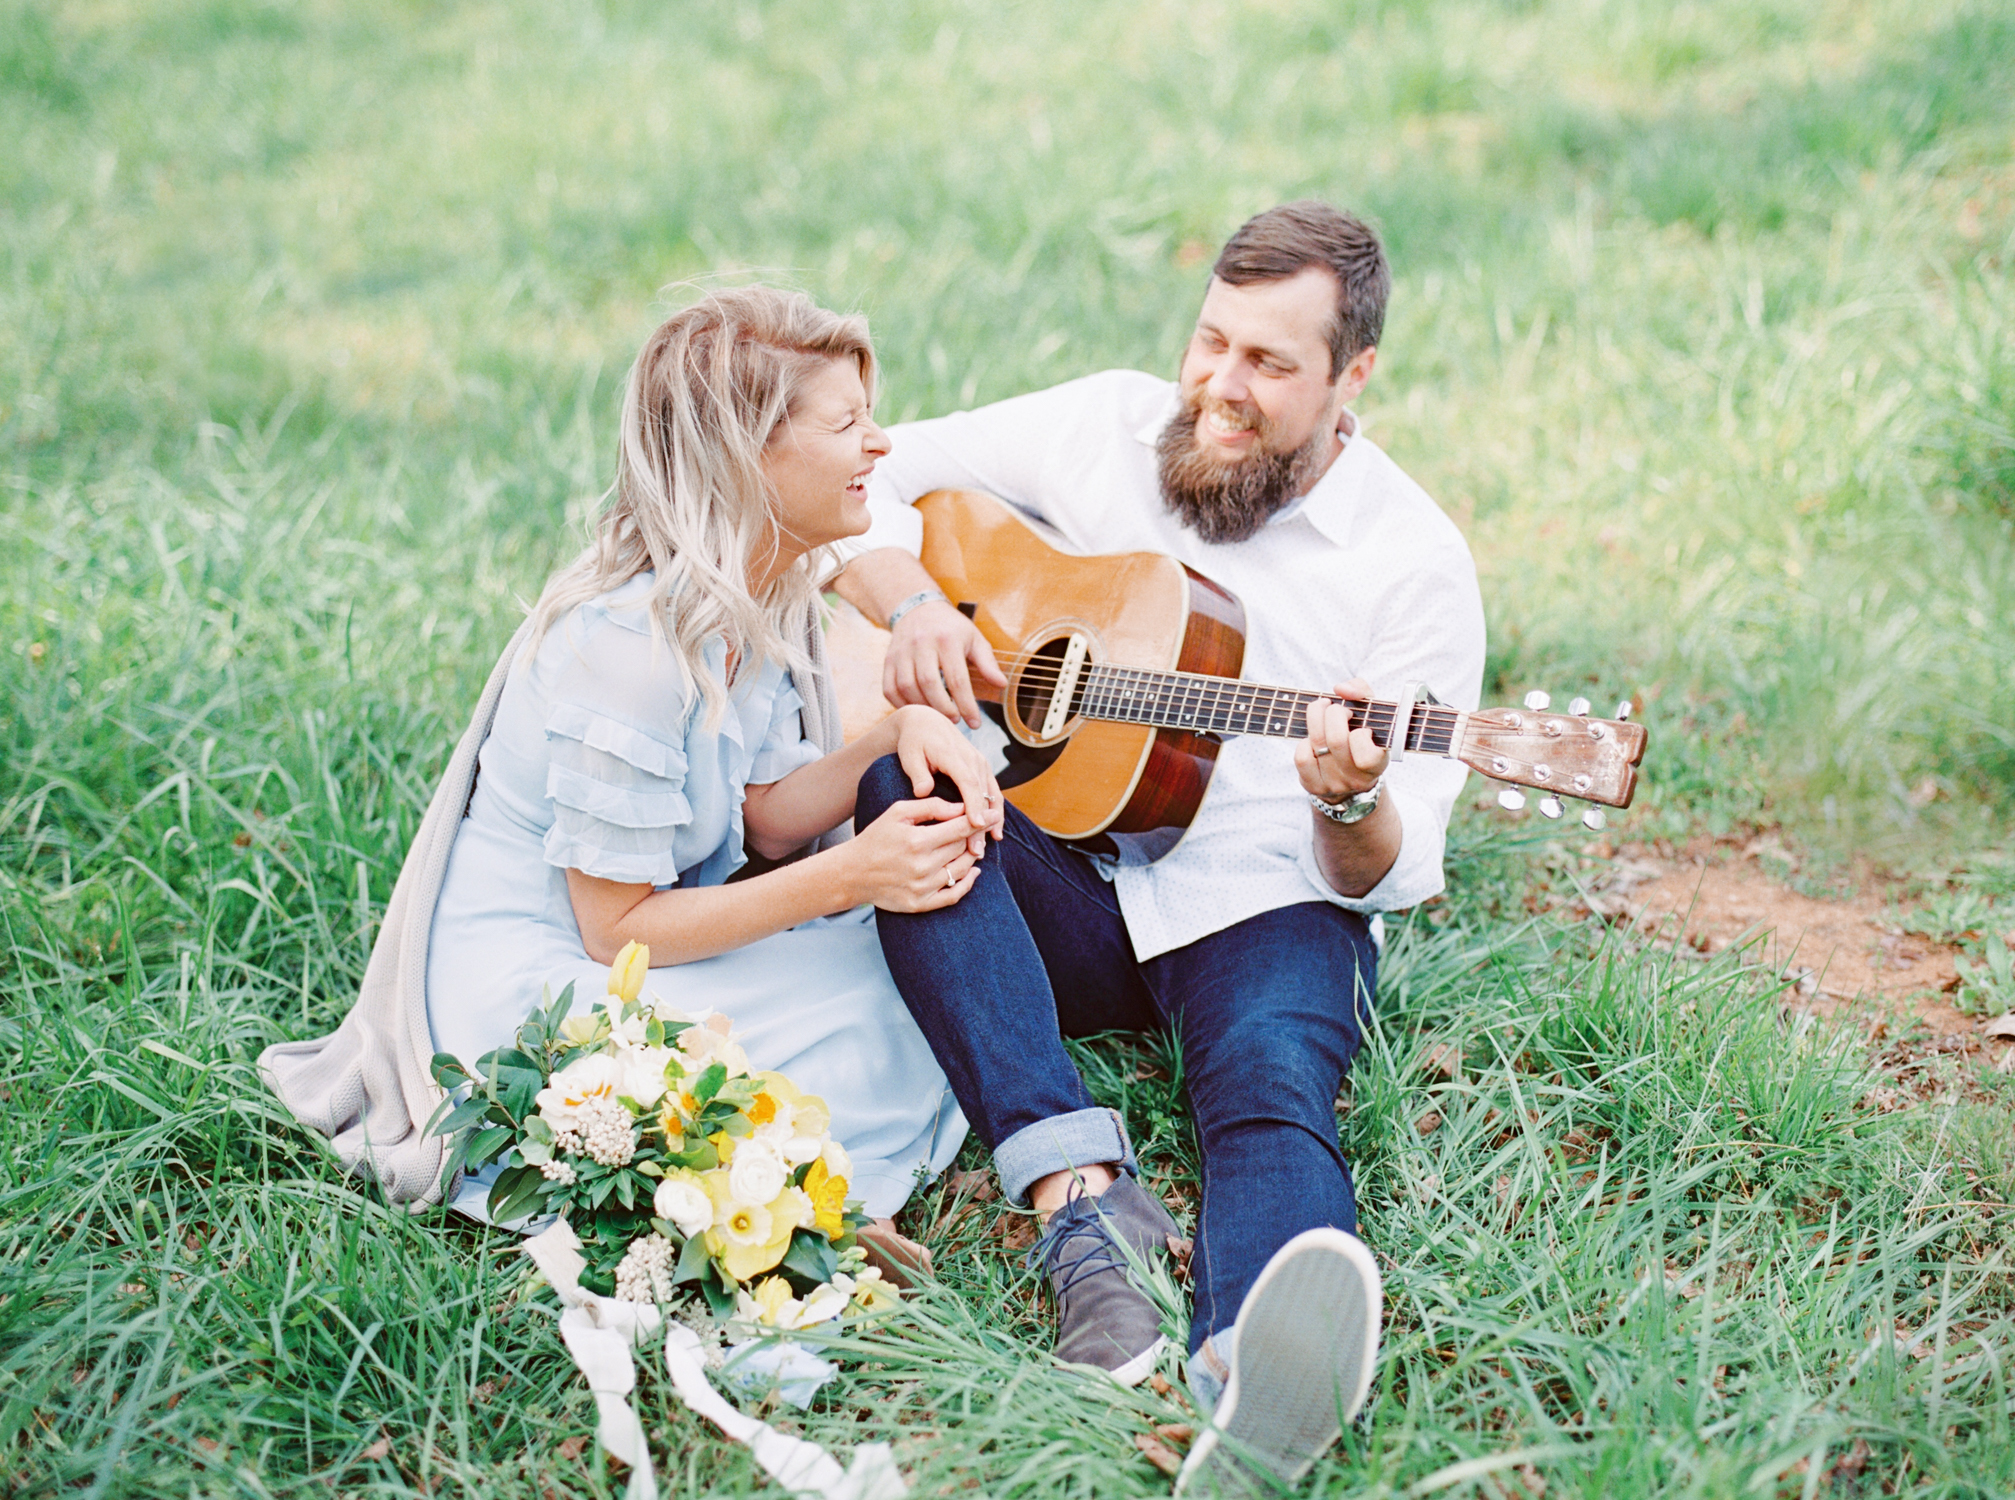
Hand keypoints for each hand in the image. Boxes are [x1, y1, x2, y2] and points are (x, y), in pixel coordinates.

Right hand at [845, 797, 984, 911]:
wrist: (852, 874)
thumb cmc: (876, 838)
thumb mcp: (898, 812)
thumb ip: (930, 807)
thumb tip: (961, 808)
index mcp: (918, 841)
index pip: (961, 829)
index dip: (981, 820)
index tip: (995, 813)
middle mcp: (923, 866)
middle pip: (964, 848)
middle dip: (974, 836)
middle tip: (980, 827)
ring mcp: (923, 888)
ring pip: (962, 869)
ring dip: (972, 856)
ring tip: (973, 846)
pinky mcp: (920, 904)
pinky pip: (954, 895)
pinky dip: (968, 883)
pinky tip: (973, 871)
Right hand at [883, 599, 1007, 729]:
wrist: (918, 609)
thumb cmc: (952, 629)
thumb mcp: (974, 639)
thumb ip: (987, 663)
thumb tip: (1002, 684)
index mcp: (947, 639)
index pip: (957, 679)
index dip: (966, 705)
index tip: (975, 723)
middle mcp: (921, 644)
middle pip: (929, 683)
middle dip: (943, 708)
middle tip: (955, 720)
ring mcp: (901, 652)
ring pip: (907, 687)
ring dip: (923, 708)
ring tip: (938, 716)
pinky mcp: (888, 660)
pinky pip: (889, 689)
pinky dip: (902, 705)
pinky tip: (918, 709)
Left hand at [889, 703, 1004, 852]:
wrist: (926, 723)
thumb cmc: (914, 742)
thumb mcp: (910, 755)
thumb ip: (917, 774)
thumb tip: (923, 791)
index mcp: (953, 755)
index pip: (968, 782)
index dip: (974, 804)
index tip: (976, 825)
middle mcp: (972, 758)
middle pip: (983, 794)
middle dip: (982, 823)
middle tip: (976, 850)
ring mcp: (980, 763)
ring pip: (992, 795)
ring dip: (991, 822)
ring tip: (985, 848)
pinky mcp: (983, 769)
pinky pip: (994, 793)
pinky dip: (996, 813)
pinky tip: (995, 834)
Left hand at [1295, 677, 1388, 802]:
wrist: (1351, 775)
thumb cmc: (1362, 736)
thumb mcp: (1371, 714)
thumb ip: (1362, 692)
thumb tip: (1340, 689)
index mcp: (1378, 764)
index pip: (1366, 756)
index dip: (1360, 735)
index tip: (1361, 727)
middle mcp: (1356, 779)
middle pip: (1336, 741)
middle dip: (1333, 714)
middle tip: (1335, 708)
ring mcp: (1334, 785)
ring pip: (1317, 745)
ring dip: (1316, 721)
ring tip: (1323, 715)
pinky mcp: (1313, 786)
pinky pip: (1302, 758)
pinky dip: (1304, 742)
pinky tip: (1313, 739)